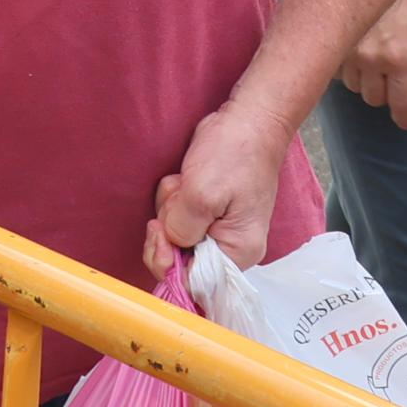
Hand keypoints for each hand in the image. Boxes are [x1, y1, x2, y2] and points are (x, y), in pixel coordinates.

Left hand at [146, 98, 295, 273]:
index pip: (195, 284)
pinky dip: (173, 199)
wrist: (247, 122)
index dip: (167, 263)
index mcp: (238, 252)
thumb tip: (170, 248)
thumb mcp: (202, 194)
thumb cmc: (234, 155)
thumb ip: (182, 229)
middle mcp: (228, 247)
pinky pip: (175, 217)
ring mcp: (215, 229)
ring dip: (169, 207)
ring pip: (172, 235)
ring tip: (186, 183)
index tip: (159, 232)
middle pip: (178, 260)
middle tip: (175, 199)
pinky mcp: (204, 213)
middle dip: (167, 228)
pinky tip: (185, 179)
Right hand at [342, 0, 406, 130]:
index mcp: (399, 57)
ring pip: (354, 88)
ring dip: (364, 81)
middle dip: (384, 92)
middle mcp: (370, 59)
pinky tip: (353, 54)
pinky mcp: (327, 47)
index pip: (401, 102)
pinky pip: (336, 74)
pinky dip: (346, 70)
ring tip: (370, 60)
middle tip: (389, 75)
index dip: (405, 117)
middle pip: (374, 99)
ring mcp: (345, 53)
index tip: (406, 122)